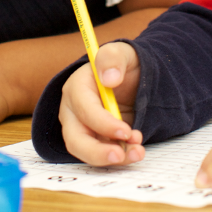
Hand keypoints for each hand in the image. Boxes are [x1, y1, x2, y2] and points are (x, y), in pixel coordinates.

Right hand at [58, 42, 145, 165]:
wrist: (131, 77)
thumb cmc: (121, 64)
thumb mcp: (122, 53)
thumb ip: (113, 58)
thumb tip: (109, 78)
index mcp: (77, 88)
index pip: (84, 109)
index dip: (102, 123)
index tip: (125, 130)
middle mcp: (74, 112)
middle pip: (75, 139)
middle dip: (97, 152)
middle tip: (120, 155)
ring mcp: (83, 128)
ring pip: (88, 152)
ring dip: (112, 157)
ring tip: (137, 152)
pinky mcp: (96, 140)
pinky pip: (102, 155)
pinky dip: (119, 158)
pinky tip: (135, 151)